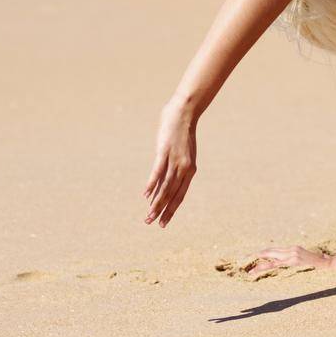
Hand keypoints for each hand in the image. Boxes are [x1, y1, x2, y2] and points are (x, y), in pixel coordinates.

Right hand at [143, 102, 197, 226]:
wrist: (184, 113)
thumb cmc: (180, 134)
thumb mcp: (180, 155)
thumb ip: (171, 170)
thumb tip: (158, 186)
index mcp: (190, 170)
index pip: (180, 195)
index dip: (171, 210)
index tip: (164, 223)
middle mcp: (185, 168)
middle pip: (172, 194)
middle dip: (162, 211)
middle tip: (152, 224)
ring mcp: (175, 160)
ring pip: (165, 187)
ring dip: (156, 202)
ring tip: (148, 215)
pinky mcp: (165, 152)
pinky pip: (158, 172)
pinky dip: (152, 184)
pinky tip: (145, 195)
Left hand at [248, 244, 335, 274]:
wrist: (331, 265)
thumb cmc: (324, 265)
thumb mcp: (313, 261)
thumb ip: (307, 261)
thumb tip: (312, 261)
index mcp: (295, 249)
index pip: (277, 251)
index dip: (266, 253)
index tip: (257, 257)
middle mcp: (292, 250)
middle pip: (271, 251)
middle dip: (258, 255)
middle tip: (246, 260)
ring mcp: (292, 255)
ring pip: (271, 257)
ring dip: (259, 262)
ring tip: (249, 269)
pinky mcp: (293, 261)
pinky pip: (276, 264)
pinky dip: (265, 266)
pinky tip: (257, 269)